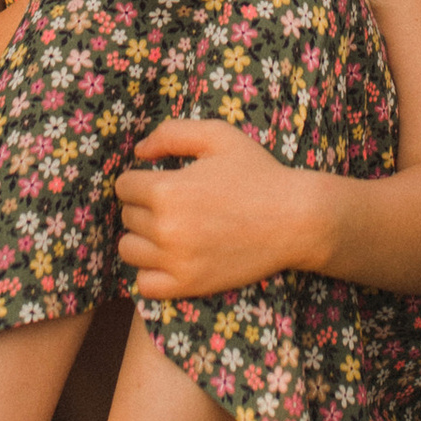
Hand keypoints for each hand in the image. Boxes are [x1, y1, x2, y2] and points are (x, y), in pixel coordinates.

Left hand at [116, 116, 314, 300]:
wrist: (297, 220)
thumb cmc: (258, 173)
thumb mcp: (218, 136)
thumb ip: (171, 133)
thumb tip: (138, 152)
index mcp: (166, 190)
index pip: (124, 186)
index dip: (142, 179)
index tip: (164, 181)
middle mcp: (166, 229)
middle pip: (127, 217)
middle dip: (144, 207)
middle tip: (176, 204)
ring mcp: (176, 262)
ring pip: (129, 250)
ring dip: (144, 238)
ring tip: (170, 230)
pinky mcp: (188, 286)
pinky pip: (144, 283)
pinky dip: (151, 272)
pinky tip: (172, 258)